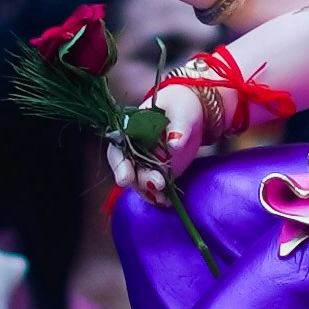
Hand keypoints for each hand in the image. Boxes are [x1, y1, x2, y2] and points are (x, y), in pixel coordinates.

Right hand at [104, 78, 199, 200]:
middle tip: (158, 183)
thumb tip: (174, 143)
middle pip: (129, 169)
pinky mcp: (158, 173)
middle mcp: (133, 149)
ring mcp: (145, 163)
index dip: (119, 165)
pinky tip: (167, 202)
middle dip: (141, 179)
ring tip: (163, 198)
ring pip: (140, 182)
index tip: (126, 178)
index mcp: (130, 130)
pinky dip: (160, 196)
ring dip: (149, 192)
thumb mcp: (181, 112)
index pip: (118, 149)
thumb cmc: (180, 107)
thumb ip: (178, 127)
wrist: (190, 114)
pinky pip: (155, 188)